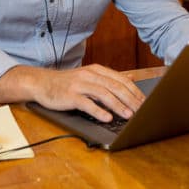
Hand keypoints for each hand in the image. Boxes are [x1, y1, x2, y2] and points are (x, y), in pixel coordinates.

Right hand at [0, 64, 145, 121]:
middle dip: (131, 100)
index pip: (121, 80)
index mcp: (97, 70)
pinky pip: (86, 103)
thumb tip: (132, 80)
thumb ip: (110, 79)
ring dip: (118, 105)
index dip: (135, 92)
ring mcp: (79, 85)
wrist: (42, 83)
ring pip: (103, 94)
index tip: (146, 103)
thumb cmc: (68, 83)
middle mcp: (90, 75)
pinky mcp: (70, 95)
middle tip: (142, 111)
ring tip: (128, 115)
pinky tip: (106, 118)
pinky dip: (98, 111)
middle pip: (115, 87)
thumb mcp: (90, 76)